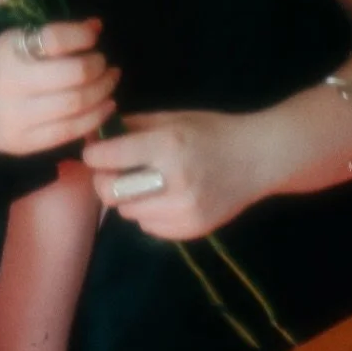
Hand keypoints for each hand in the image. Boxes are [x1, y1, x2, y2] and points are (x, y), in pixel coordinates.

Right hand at [0, 19, 118, 155]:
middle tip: (106, 63)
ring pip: (76, 108)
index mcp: (10, 54)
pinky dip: (94, 119)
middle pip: (73, 77)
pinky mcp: (24, 145)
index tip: (94, 36)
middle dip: (99, 68)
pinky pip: (68, 133)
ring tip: (110, 82)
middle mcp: (13, 88)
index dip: (82, 36)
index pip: (55, 40)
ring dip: (103, 93)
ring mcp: (18, 121)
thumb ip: (54, 35)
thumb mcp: (15, 41)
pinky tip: (105, 107)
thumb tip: (97, 27)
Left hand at [83, 109, 266, 238]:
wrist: (258, 158)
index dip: (94, 154)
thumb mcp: (174, 118)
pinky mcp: (191, 231)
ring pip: (128, 213)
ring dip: (128, 198)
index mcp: (168, 144)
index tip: (94, 152)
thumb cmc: (212, 131)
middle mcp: (174, 180)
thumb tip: (93, 135)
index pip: (110, 156)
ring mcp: (183, 210)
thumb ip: (133, 127)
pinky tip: (165, 197)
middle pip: (111, 192)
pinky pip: (149, 227)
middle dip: (104, 180)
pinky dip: (148, 214)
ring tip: (146, 183)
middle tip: (112, 171)